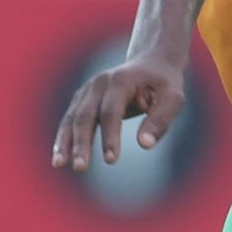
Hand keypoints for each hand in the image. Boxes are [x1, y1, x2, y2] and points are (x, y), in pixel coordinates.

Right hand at [53, 52, 188, 170]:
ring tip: (58, 165)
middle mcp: (98, 84)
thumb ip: (160, 120)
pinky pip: (70, 121)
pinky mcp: (83, 100)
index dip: (110, 136)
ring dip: (64, 142)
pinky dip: (63, 139)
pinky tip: (59, 159)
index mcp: (120, 81)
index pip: (111, 112)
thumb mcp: (173, 98)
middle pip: (85, 116)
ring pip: (72, 119)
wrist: (151, 63)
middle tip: (81, 168)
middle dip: (81, 143)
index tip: (111, 160)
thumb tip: (145, 145)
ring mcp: (87, 91)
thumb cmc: (164, 84)